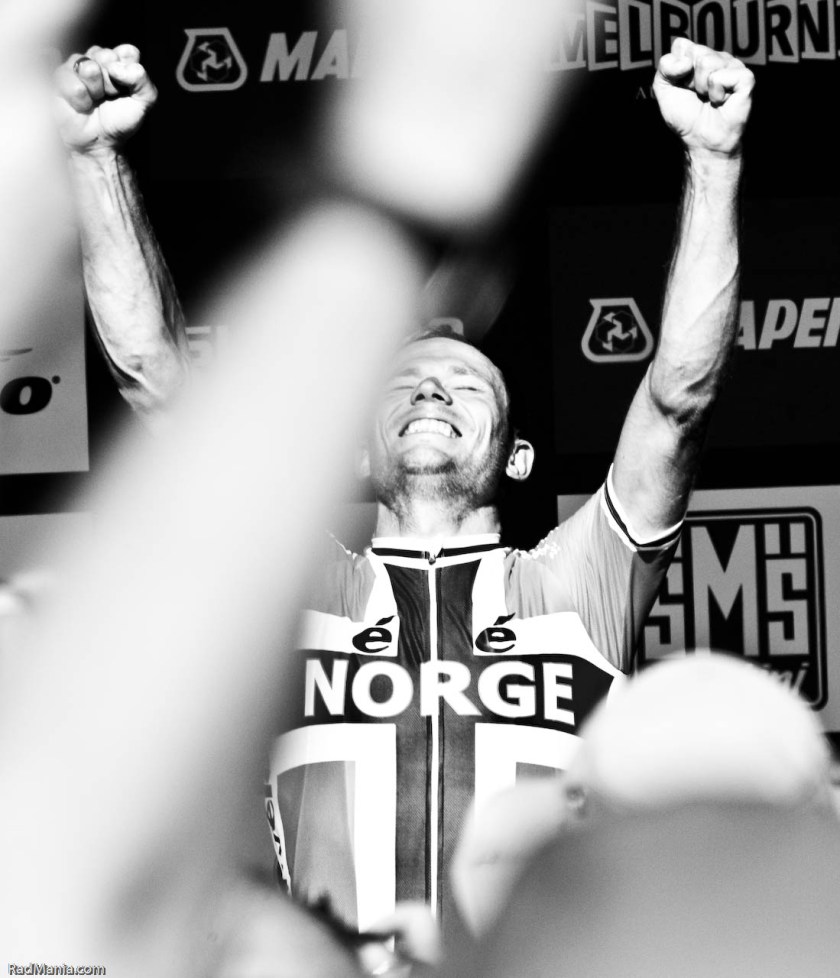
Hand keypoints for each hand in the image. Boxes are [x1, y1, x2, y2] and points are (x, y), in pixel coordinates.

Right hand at [55, 44, 156, 154]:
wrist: (100, 142)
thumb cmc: (120, 122)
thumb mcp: (144, 103)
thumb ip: (142, 80)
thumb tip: (116, 66)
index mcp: (117, 61)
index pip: (127, 53)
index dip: (128, 74)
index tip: (126, 91)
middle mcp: (96, 59)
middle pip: (107, 56)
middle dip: (112, 83)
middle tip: (109, 98)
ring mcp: (75, 67)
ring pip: (87, 66)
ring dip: (95, 91)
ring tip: (94, 102)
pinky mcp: (58, 78)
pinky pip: (70, 80)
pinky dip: (80, 99)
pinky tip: (81, 106)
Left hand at [653, 38, 753, 158]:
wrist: (701, 139)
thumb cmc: (686, 117)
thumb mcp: (664, 90)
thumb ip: (665, 67)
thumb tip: (686, 60)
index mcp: (697, 57)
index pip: (681, 45)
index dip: (676, 69)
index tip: (682, 86)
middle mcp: (716, 57)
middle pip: (695, 51)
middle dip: (689, 79)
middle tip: (697, 94)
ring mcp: (732, 65)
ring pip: (707, 62)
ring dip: (702, 87)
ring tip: (709, 98)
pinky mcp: (745, 77)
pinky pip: (721, 75)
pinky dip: (716, 93)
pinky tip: (721, 100)